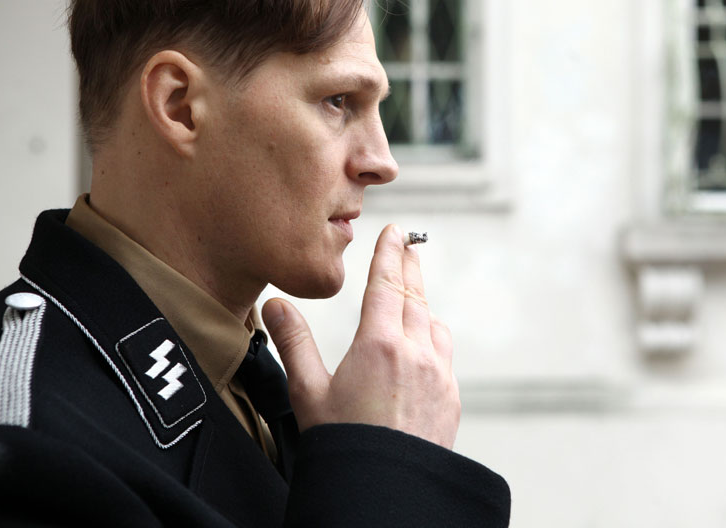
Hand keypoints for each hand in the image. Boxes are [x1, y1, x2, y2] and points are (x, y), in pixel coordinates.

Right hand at [262, 224, 459, 448]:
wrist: (386, 493)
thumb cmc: (344, 446)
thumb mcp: (308, 393)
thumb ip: (294, 343)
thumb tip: (274, 304)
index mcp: (379, 345)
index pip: (387, 284)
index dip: (390, 253)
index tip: (396, 231)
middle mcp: (416, 353)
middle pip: (415, 297)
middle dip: (410, 267)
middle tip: (410, 244)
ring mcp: (439, 376)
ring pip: (434, 324)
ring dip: (423, 303)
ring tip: (415, 293)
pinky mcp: (451, 398)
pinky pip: (445, 354)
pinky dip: (434, 337)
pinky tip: (425, 343)